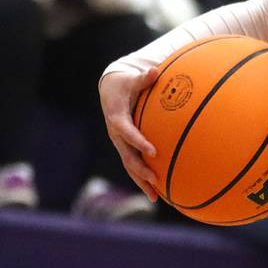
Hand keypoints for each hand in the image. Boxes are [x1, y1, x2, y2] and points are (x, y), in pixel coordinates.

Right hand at [100, 68, 161, 199]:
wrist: (110, 91)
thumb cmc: (125, 84)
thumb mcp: (132, 80)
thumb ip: (143, 78)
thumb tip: (155, 71)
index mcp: (117, 118)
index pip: (127, 132)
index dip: (138, 141)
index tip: (153, 151)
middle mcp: (116, 134)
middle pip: (127, 155)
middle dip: (140, 169)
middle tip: (156, 179)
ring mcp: (119, 144)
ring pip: (129, 165)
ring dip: (141, 181)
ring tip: (155, 197)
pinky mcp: (125, 148)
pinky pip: (133, 165)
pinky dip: (142, 178)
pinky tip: (157, 192)